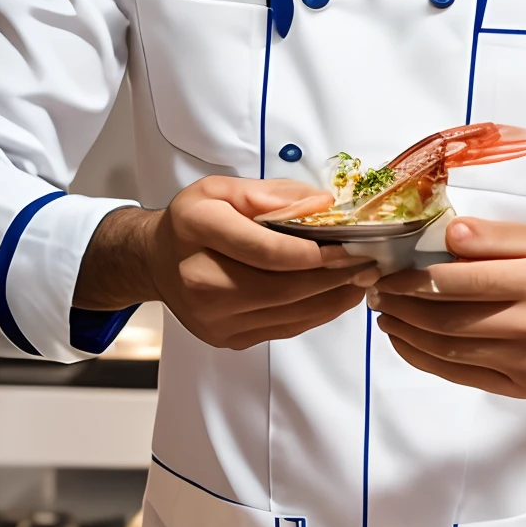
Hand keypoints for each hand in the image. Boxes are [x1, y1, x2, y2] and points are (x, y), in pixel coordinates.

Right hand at [74, 177, 377, 348]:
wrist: (155, 263)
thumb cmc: (193, 222)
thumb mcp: (222, 189)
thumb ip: (272, 194)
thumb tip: (323, 205)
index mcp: (196, 230)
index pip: (265, 250)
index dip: (315, 253)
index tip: (351, 246)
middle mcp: (199, 280)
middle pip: (282, 287)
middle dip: (334, 277)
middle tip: (370, 263)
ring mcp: (213, 318)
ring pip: (288, 313)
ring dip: (333, 298)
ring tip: (362, 280)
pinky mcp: (227, 338)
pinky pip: (284, 328)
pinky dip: (316, 313)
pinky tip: (337, 296)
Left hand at [371, 216, 525, 397]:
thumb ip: (493, 235)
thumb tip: (449, 234)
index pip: (464, 282)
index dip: (416, 280)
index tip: (386, 274)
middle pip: (451, 320)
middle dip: (403, 307)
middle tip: (377, 294)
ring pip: (450, 351)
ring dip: (407, 333)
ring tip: (385, 315)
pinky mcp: (520, 388)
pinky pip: (458, 375)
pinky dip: (422, 358)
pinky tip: (404, 340)